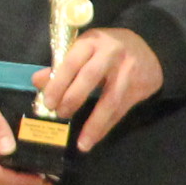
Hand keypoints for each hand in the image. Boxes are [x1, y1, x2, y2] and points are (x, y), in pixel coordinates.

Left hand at [35, 26, 165, 154]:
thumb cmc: (106, 50)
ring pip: (110, 99)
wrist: (147, 50)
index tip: (48, 102)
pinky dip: (105, 127)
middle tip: (60, 114)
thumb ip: (62, 66)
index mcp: (92, 42)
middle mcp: (111, 53)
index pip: (72, 61)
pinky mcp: (138, 87)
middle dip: (73, 98)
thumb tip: (38, 82)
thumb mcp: (85, 50)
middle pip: (91, 77)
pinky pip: (120, 111)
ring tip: (81, 142)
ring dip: (94, 123)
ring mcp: (127, 71)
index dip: (59, 82)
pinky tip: (93, 139)